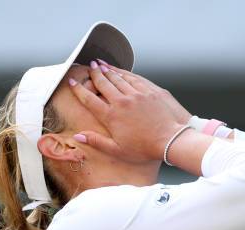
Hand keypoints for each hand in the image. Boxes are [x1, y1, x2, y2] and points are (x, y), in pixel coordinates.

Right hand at [69, 61, 189, 162]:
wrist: (171, 139)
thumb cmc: (145, 148)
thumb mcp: (118, 150)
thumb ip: (97, 142)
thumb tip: (79, 137)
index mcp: (111, 116)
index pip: (90, 99)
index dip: (79, 90)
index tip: (73, 83)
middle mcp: (122, 102)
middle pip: (103, 83)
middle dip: (94, 74)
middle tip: (88, 67)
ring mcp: (136, 94)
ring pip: (117, 77)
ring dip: (107, 70)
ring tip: (100, 63)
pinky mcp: (149, 90)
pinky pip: (133, 77)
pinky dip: (124, 72)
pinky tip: (119, 70)